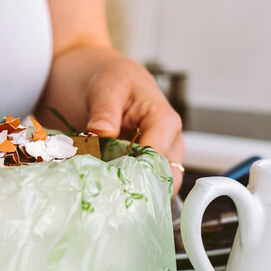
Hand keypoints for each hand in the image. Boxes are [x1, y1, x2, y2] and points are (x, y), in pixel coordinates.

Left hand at [84, 56, 184, 193]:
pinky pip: (142, 187)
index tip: (110, 180)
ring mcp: (159, 158)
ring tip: (103, 193)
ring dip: (131, 193)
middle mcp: (168, 143)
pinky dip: (126, 191)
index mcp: (164, 121)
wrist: (106, 77)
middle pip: (163, 179)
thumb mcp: (107, 86)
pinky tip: (106, 191)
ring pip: (155, 188)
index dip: (135, 172)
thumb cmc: (113, 78)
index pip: (157, 157)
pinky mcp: (145, 167)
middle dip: (136, 189)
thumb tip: (101, 133)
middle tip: (105, 192)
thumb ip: (105, 111)